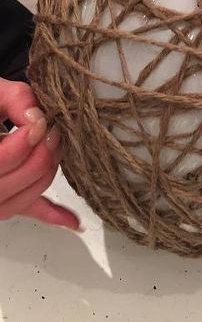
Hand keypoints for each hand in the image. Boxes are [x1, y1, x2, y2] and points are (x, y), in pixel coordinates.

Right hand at [0, 78, 78, 229]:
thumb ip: (15, 99)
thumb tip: (38, 117)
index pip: (4, 159)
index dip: (28, 138)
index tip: (40, 121)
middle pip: (24, 176)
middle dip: (45, 151)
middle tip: (52, 129)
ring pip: (30, 194)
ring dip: (50, 169)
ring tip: (55, 143)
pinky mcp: (4, 202)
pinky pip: (29, 211)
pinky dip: (52, 215)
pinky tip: (74, 222)